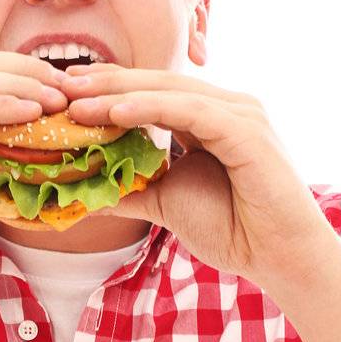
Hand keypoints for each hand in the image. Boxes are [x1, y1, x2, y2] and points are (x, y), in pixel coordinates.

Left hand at [59, 63, 337, 301]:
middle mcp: (227, 108)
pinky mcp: (248, 131)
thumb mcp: (168, 204)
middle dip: (105, 83)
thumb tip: (86, 190)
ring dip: (118, 94)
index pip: (152, 93)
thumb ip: (133, 188)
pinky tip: (115, 113)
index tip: (63, 92)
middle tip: (58, 85)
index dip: (108, 88)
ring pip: (169, 93)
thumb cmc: (236, 231)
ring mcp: (241, 115)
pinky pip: (191, 112)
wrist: (282, 259)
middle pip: (156, 84)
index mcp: (211, 119)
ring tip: (75, 100)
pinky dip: (151, 109)